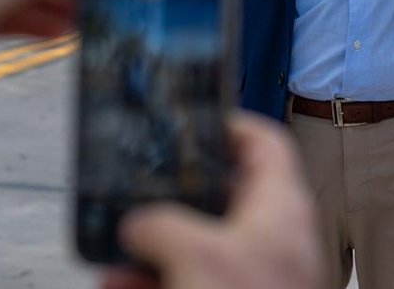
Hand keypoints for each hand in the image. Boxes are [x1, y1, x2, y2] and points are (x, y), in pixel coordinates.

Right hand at [100, 113, 323, 288]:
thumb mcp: (196, 254)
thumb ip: (161, 224)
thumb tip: (140, 222)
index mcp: (281, 207)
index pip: (264, 143)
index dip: (229, 125)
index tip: (193, 121)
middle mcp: (273, 238)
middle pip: (221, 198)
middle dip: (172, 197)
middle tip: (138, 189)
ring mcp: (256, 276)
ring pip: (199, 247)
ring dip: (152, 248)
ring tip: (112, 250)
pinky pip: (191, 282)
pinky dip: (155, 282)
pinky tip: (117, 285)